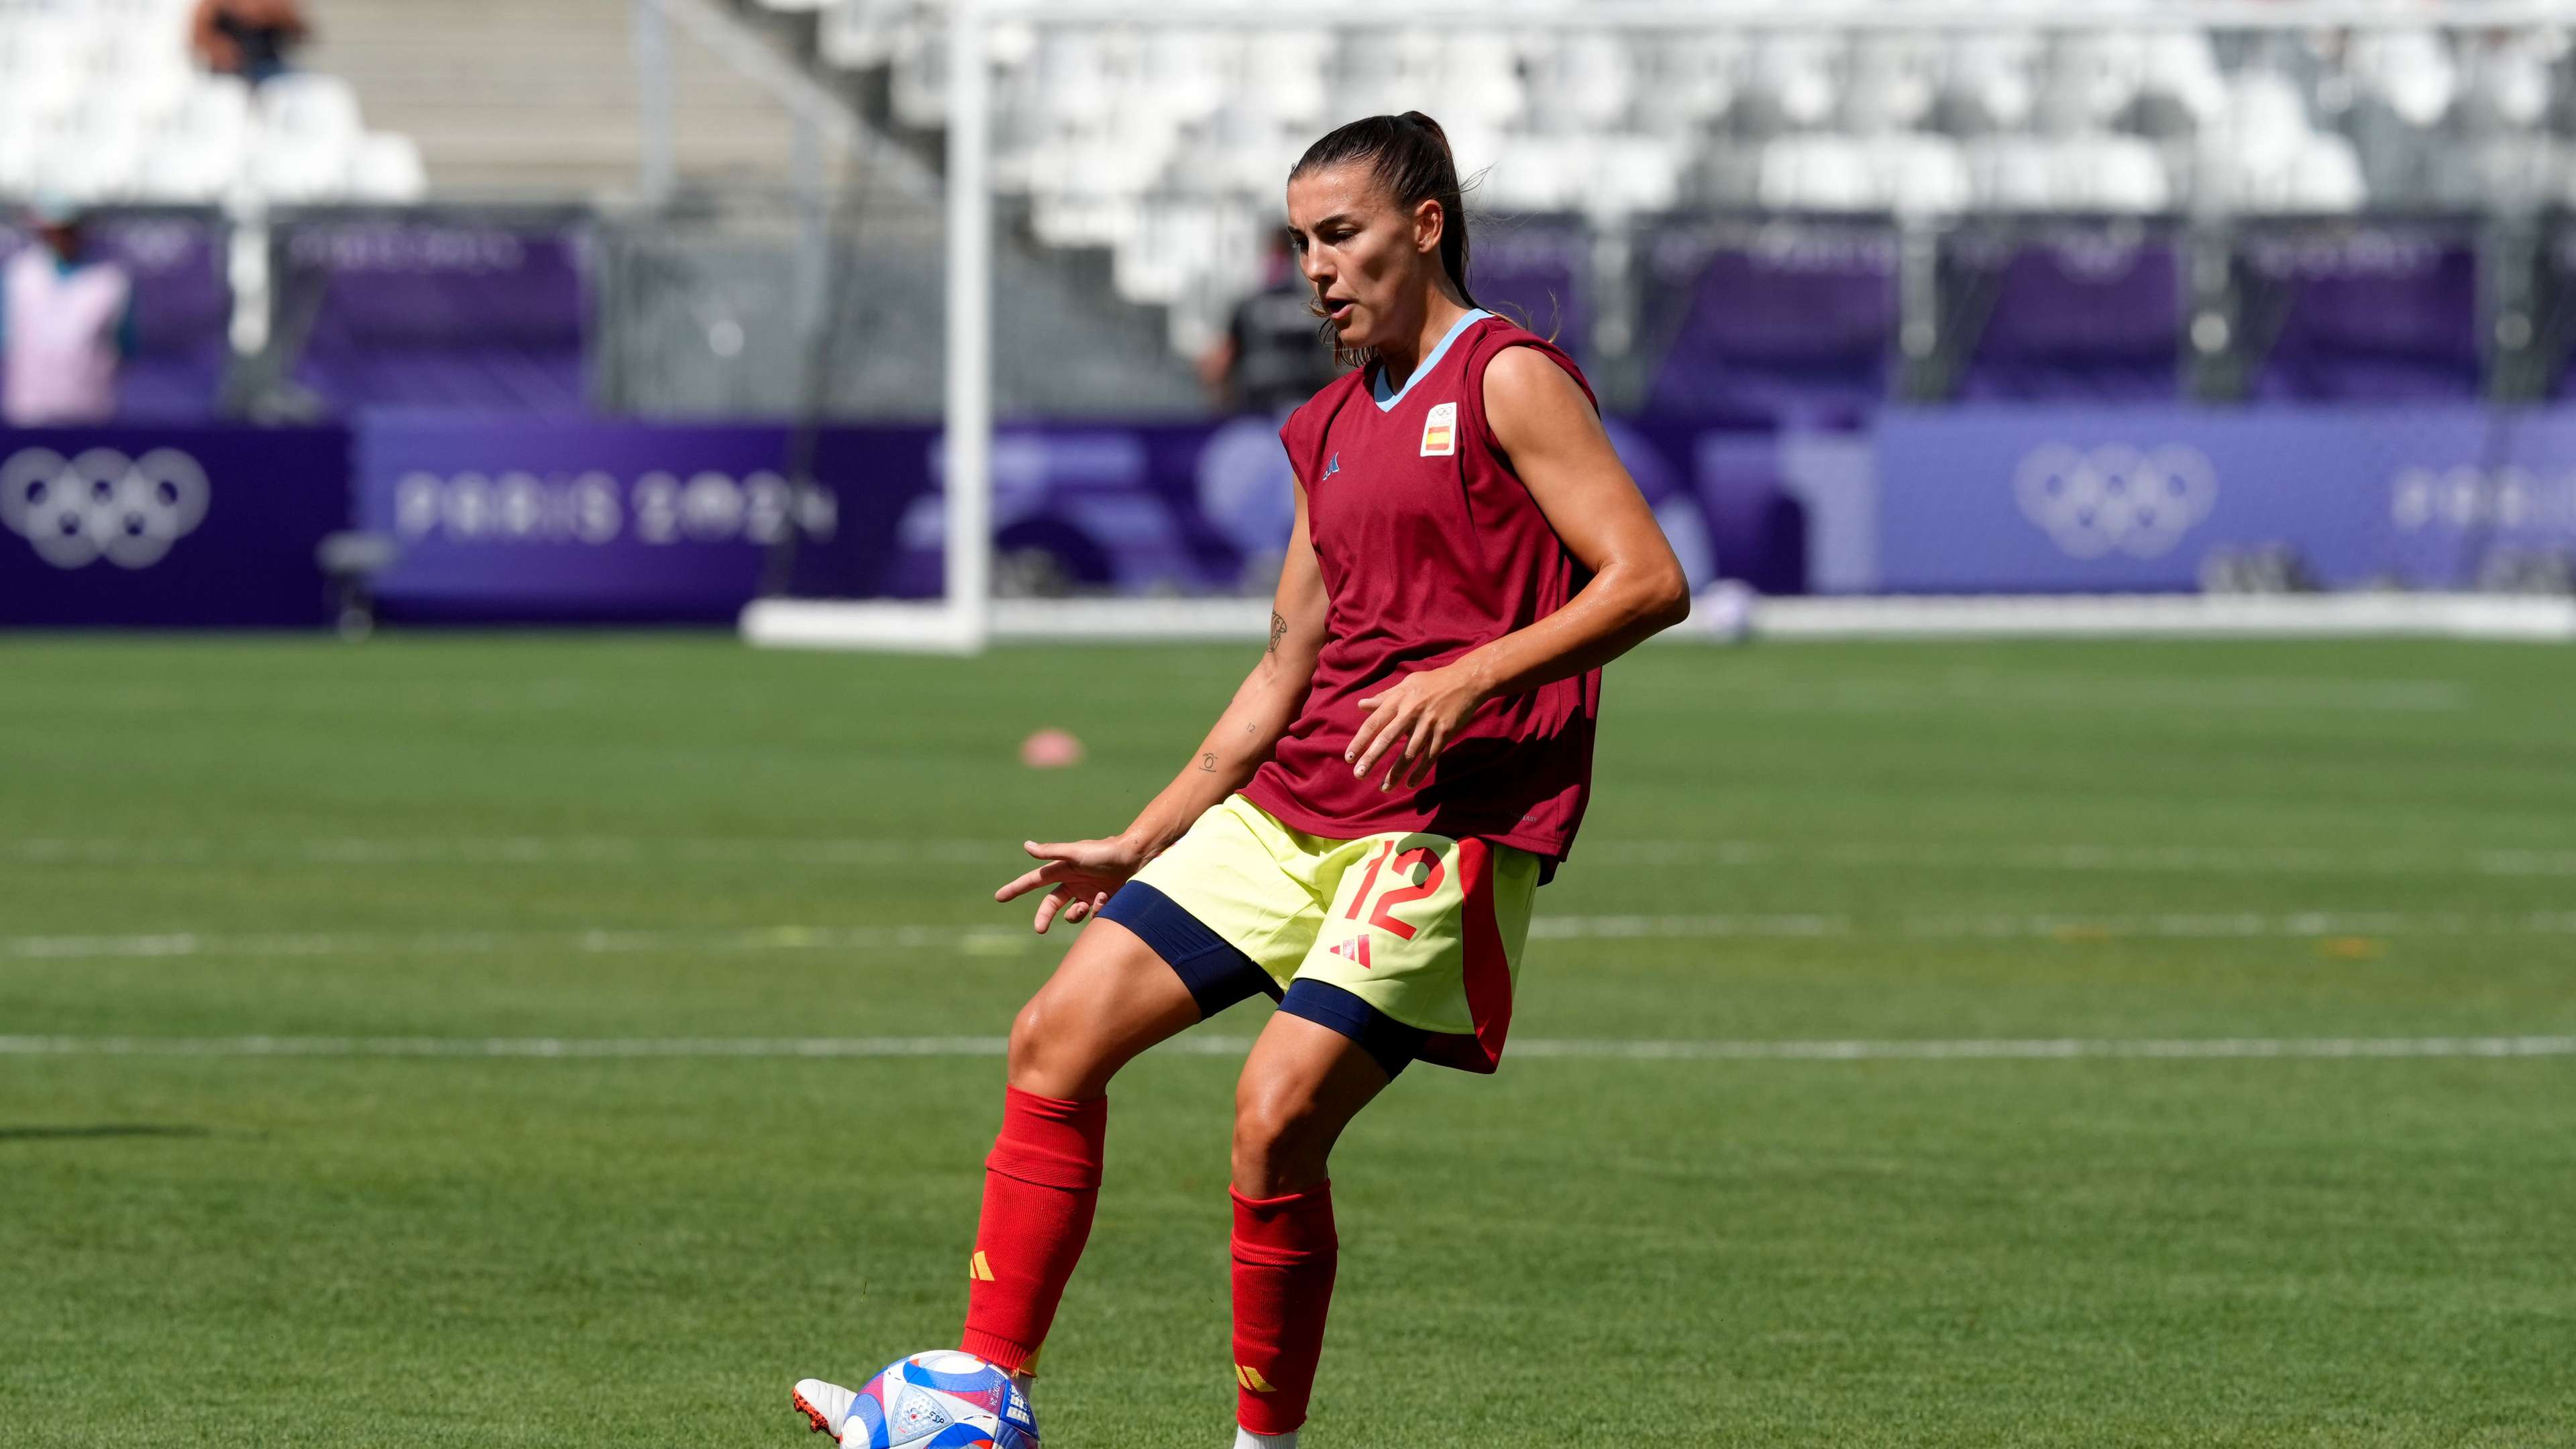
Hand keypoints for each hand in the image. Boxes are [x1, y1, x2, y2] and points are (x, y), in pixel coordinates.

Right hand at [993, 835, 1148, 933]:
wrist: (1137, 859)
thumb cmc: (1106, 852)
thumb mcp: (1077, 852)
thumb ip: (1052, 852)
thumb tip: (1026, 846)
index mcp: (1064, 870)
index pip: (1035, 881)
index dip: (1017, 888)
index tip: (999, 897)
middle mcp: (1074, 883)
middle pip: (1050, 904)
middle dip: (1044, 917)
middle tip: (1039, 929)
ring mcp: (1087, 894)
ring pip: (1072, 915)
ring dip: (1080, 912)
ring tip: (1097, 898)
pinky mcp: (1102, 903)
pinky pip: (1092, 917)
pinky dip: (1098, 910)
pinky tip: (1108, 897)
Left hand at [1348, 663, 1489, 791]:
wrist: (1466, 681)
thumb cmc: (1432, 682)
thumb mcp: (1406, 685)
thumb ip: (1383, 697)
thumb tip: (1361, 705)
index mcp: (1398, 700)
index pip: (1374, 723)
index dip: (1360, 741)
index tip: (1349, 757)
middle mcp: (1411, 712)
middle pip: (1387, 738)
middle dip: (1372, 758)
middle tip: (1359, 774)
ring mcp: (1429, 724)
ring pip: (1409, 752)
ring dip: (1396, 772)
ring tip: (1384, 788)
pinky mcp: (1444, 733)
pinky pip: (1430, 756)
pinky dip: (1420, 772)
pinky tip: (1410, 784)